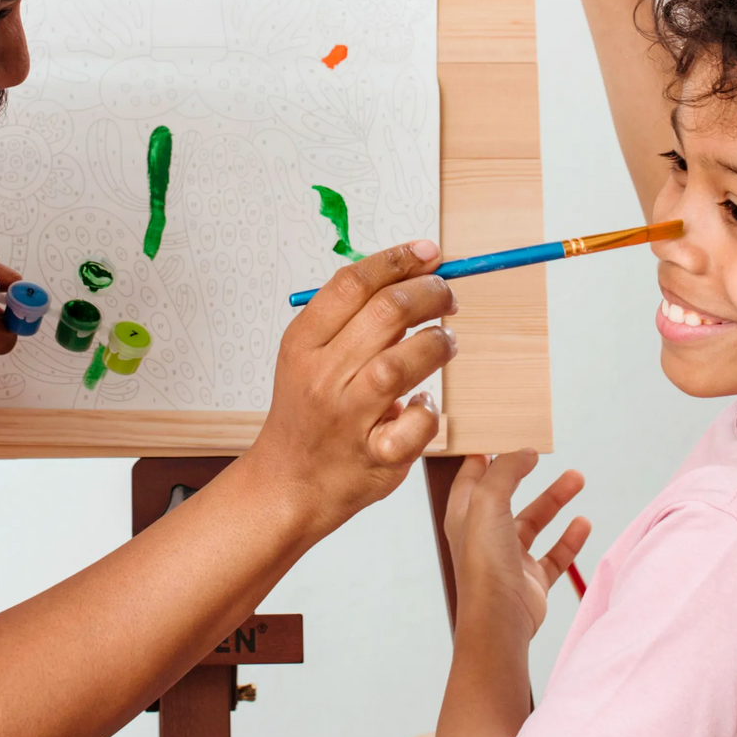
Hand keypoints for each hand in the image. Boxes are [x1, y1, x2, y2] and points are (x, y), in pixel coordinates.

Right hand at [245, 239, 455, 528]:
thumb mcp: (308, 357)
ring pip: (404, 362)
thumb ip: (349, 319)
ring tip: (445, 343)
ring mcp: (348, 418)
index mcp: (302, 344)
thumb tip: (410, 272)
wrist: (289, 483)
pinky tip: (424, 403)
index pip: (351, 284)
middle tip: (447, 298)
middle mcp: (322, 377)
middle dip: (430, 294)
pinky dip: (430, 409)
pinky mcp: (376, 455)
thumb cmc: (308, 415)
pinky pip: (417, 422)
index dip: (397, 260)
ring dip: (437, 344)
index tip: (429, 253)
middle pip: (385, 313)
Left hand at [443, 451, 590, 644]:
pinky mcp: (531, 580)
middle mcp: (484, 535)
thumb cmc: (485, 564)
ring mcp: (509, 558)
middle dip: (525, 472)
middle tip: (542, 451)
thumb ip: (505, 472)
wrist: (500, 620)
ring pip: (534, 521)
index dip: (484, 453)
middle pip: (507, 494)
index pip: (471, 476)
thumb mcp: (488, 502)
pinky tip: (583, 523)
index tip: (501, 432)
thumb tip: (521, 452)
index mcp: (464, 515)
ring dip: (555, 499)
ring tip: (577, 478)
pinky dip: (569, 538)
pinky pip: (554, 554)